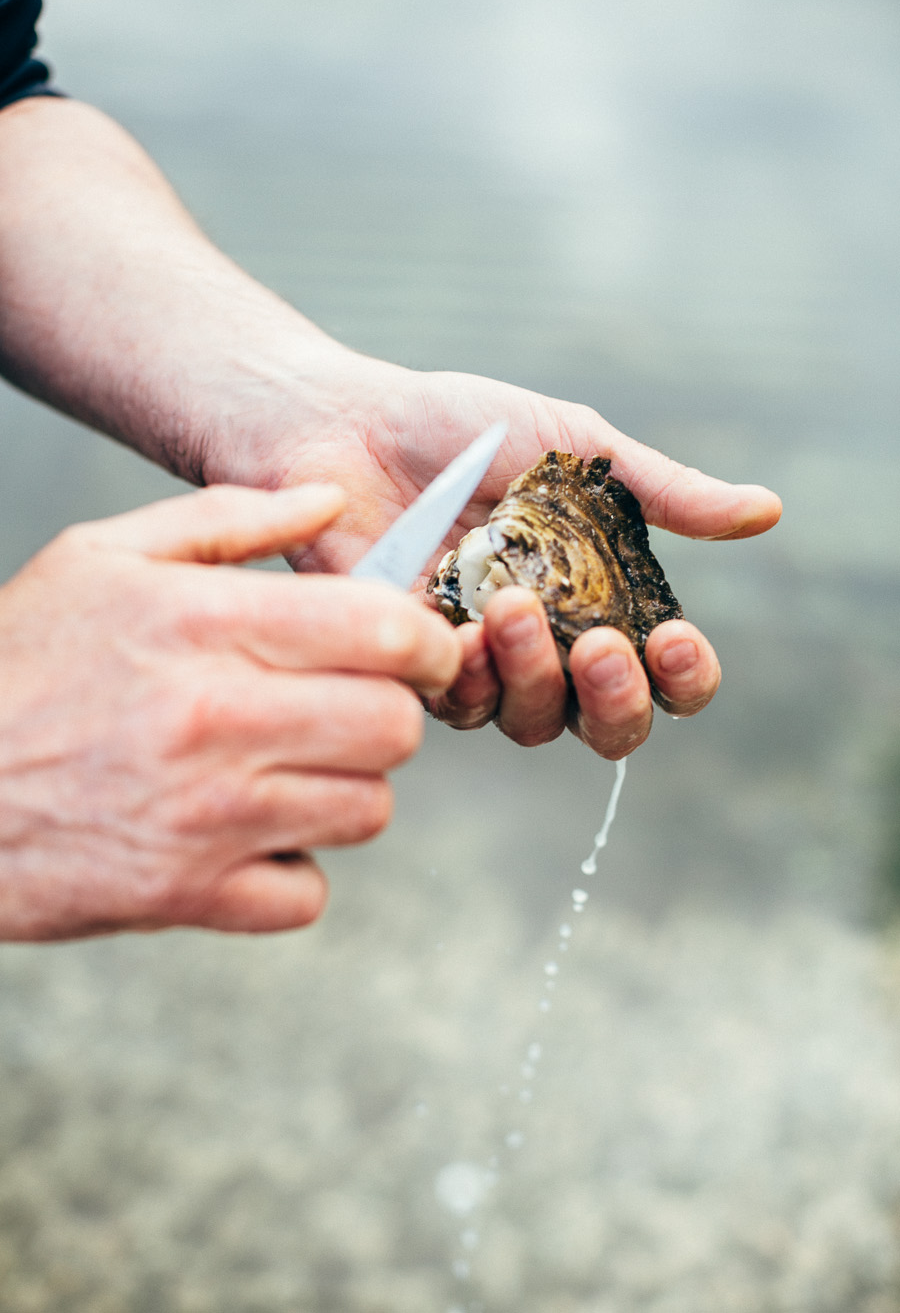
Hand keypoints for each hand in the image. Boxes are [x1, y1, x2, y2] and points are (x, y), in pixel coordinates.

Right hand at [0, 484, 460, 940]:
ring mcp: (208, 818)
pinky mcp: (188, 896)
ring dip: (342, 790)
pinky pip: (305, 893)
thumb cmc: (19, 665)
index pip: (384, 631)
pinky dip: (288, 870)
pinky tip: (246, 835)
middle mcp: (218, 719)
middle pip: (395, 727)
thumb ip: (229, 518)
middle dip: (385, 715)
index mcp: (204, 624)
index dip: (423, 641)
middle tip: (344, 709)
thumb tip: (329, 500)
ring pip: (366, 811)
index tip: (413, 650)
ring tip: (286, 769)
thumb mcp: (102, 558)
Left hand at [207, 354, 780, 757]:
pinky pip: (453, 706)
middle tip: (603, 647)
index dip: (683, 676)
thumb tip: (768, 511)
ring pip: (530, 724)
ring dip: (536, 677)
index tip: (676, 636)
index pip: (662, 673)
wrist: (345, 420)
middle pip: (606, 726)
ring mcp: (477, 663)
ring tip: (514, 605)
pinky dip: (468, 677)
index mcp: (596, 598)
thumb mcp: (574, 448)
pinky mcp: (410, 667)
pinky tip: (462, 630)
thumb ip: (662, 490)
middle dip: (617, 701)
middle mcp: (545, 646)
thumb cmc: (459, 427)